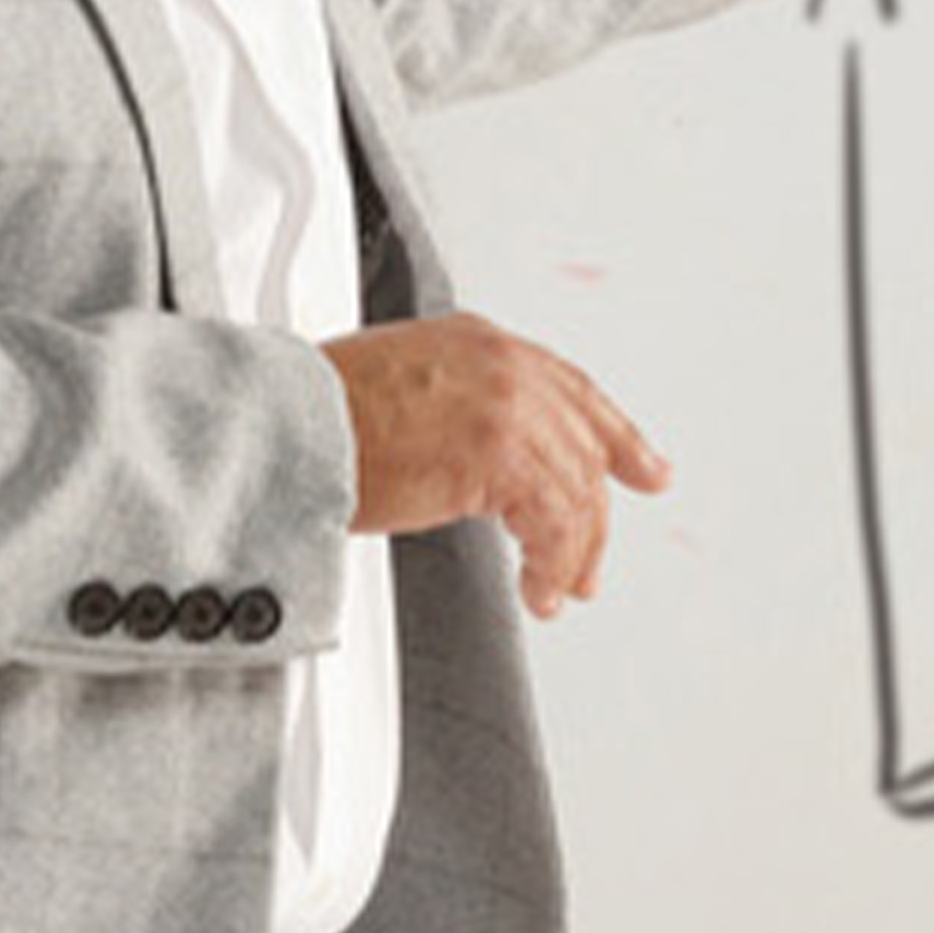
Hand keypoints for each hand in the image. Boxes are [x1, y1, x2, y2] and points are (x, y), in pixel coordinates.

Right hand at [324, 314, 671, 619]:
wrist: (290, 425)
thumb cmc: (320, 414)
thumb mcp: (403, 382)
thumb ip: (458, 405)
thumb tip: (479, 461)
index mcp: (484, 343)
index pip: (573, 391)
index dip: (616, 437)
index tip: (643, 468)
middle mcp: (506, 367)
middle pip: (584, 447)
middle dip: (594, 516)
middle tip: (589, 564)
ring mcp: (507, 408)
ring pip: (575, 492)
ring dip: (570, 553)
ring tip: (555, 590)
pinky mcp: (499, 456)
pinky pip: (553, 524)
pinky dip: (550, 566)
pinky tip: (537, 589)